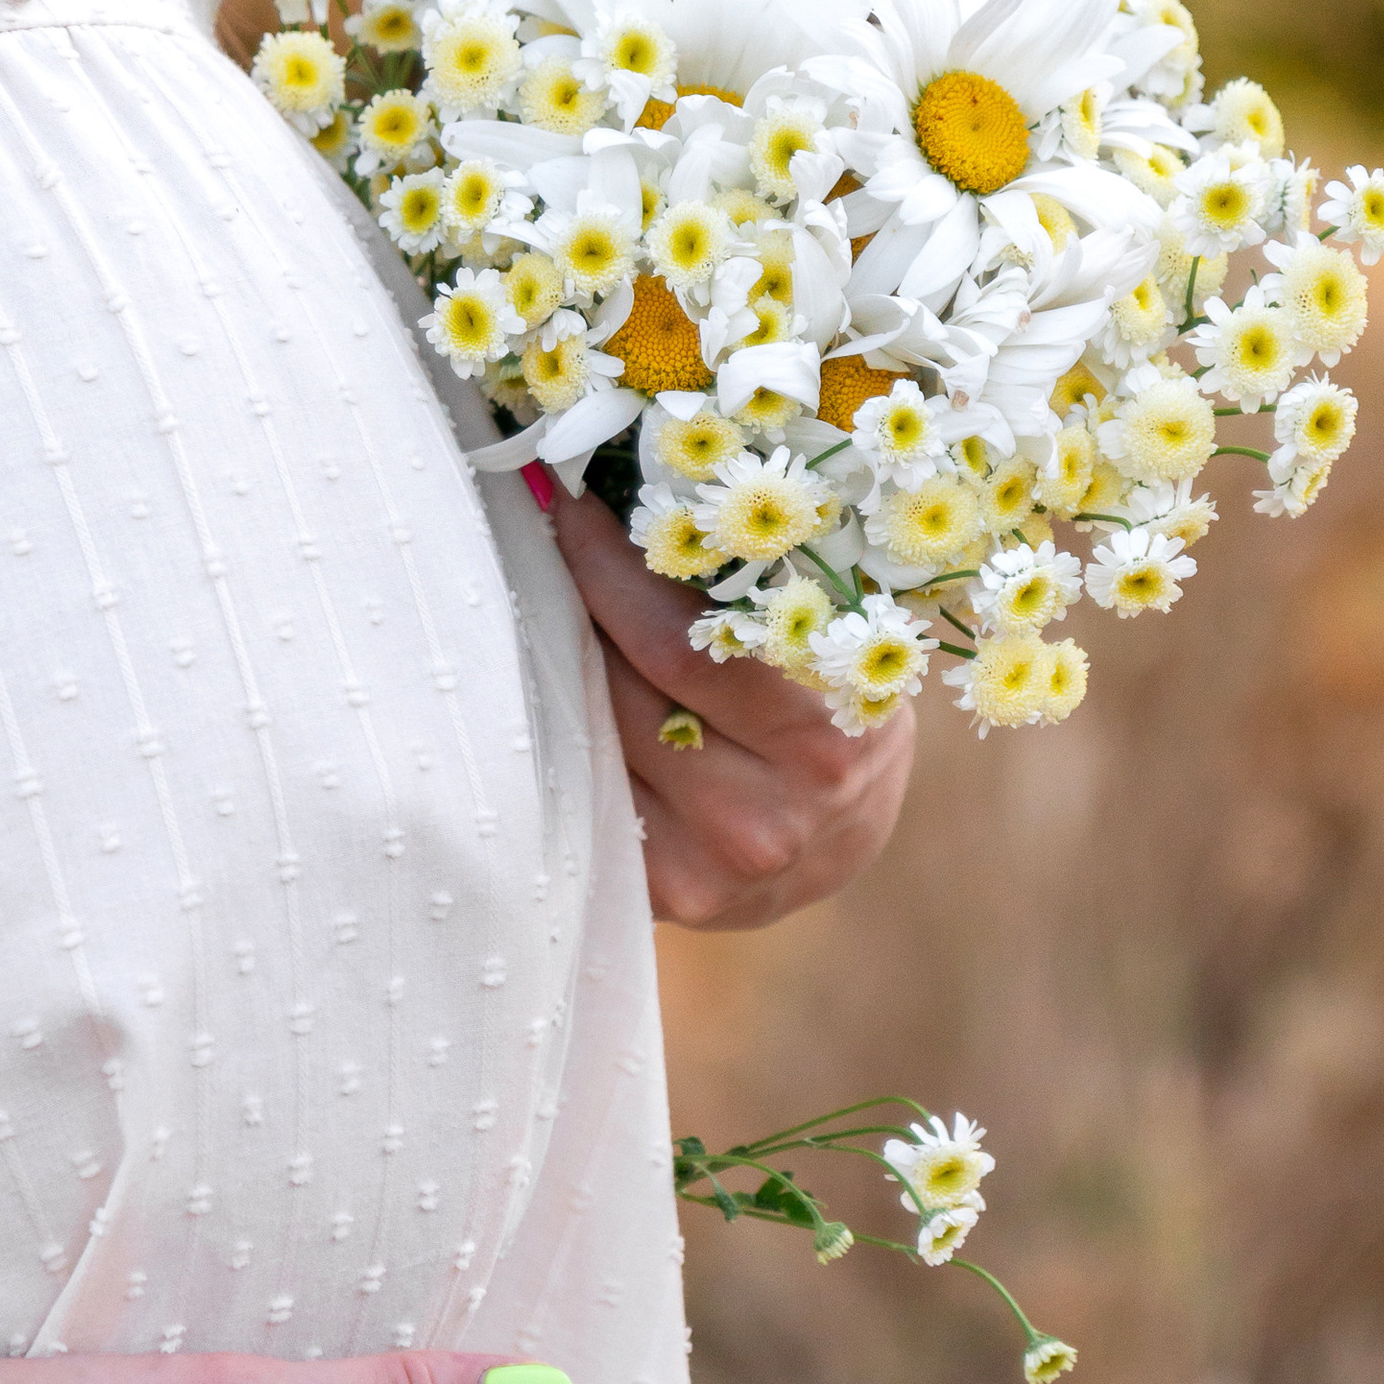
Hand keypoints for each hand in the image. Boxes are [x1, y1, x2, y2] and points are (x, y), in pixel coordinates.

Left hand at [541, 474, 915, 931]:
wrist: (838, 841)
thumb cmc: (835, 712)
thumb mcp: (836, 648)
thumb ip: (768, 594)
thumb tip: (645, 487)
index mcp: (826, 743)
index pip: (682, 642)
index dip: (613, 567)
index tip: (569, 504)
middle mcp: (764, 820)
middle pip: (622, 686)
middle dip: (579, 604)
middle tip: (545, 541)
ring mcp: (706, 867)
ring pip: (594, 735)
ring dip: (566, 663)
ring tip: (555, 607)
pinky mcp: (660, 897)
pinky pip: (588, 790)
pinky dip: (567, 731)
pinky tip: (560, 690)